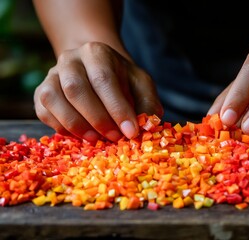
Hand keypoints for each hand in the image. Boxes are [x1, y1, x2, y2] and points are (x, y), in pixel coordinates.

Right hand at [34, 42, 162, 141]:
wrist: (97, 70)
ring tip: (97, 140)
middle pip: (75, 88)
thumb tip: (147, 127)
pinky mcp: (41, 92)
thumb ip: (147, 103)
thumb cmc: (122, 80)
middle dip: (97, 118)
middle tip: (115, 138)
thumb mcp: (141, 85)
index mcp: (96, 53)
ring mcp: (51, 75)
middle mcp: (70, 60)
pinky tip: (81, 136)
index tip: (131, 131)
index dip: (117, 108)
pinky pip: (44, 112)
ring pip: (53, 99)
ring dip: (77, 125)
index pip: (104, 79)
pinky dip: (61, 128)